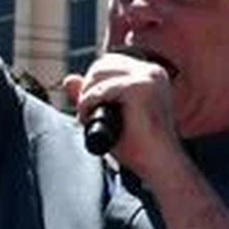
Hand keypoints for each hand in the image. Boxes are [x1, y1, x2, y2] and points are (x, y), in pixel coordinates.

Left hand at [64, 51, 180, 174]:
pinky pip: (100, 90)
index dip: (93, 83)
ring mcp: (148, 78)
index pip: (110, 63)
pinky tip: (88, 119)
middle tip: (86, 114)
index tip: (91, 108)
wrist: (160, 165)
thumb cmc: (138, 146)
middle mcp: (153, 71)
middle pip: (102, 64)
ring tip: (87, 118)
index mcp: (152, 75)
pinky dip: (87, 105)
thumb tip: (68, 79)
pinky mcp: (140, 88)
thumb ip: (90, 95)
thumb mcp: (110, 115)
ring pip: (99, 75)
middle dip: (87, 88)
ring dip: (85, 97)